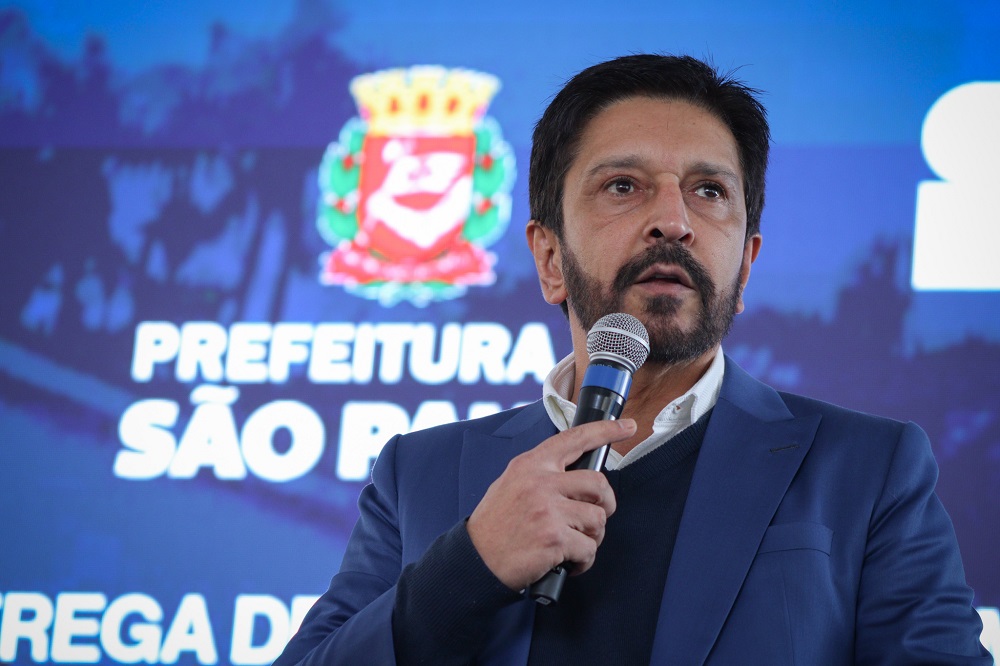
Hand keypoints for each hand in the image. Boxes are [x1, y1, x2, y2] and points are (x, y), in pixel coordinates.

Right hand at [466, 419, 634, 590]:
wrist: (476, 560)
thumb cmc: (495, 525)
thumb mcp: (511, 484)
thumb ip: (542, 475)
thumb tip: (577, 480)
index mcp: (531, 465)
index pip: (574, 438)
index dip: (606, 431)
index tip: (627, 427)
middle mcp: (540, 483)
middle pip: (598, 483)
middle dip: (606, 504)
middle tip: (596, 518)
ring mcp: (548, 510)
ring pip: (597, 519)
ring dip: (592, 538)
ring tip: (573, 545)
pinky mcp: (554, 539)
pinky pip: (588, 549)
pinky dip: (583, 561)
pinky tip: (567, 563)